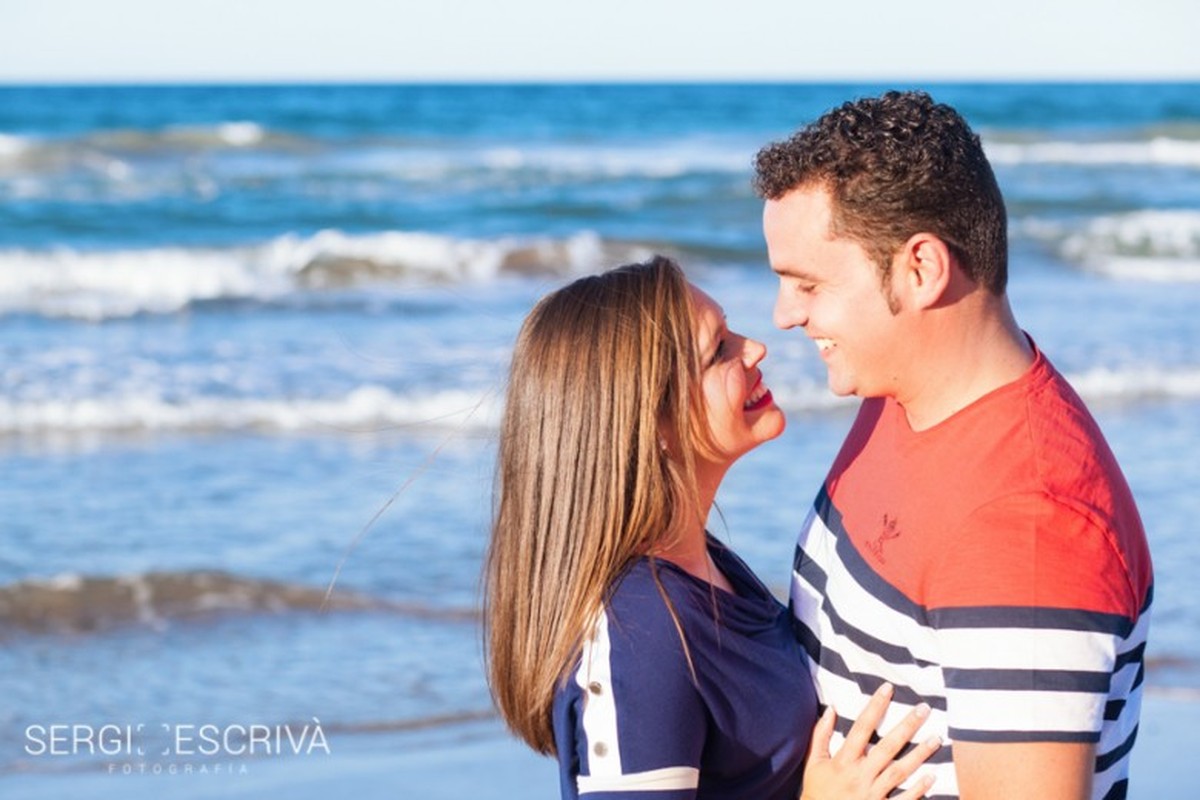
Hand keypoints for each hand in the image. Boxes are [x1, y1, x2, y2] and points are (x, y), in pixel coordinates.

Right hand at [799, 682, 940, 799]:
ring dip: (919, 755)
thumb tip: (829, 708)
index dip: (875, 706)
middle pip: (887, 747)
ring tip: (937, 738)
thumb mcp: (813, 763)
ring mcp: (872, 795)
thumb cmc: (816, 792)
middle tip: (924, 708)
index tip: (888, 688)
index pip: (861, 727)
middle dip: (906, 726)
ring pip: (900, 772)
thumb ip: (820, 735)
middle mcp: (860, 776)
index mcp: (843, 761)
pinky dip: (918, 790)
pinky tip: (932, 776)